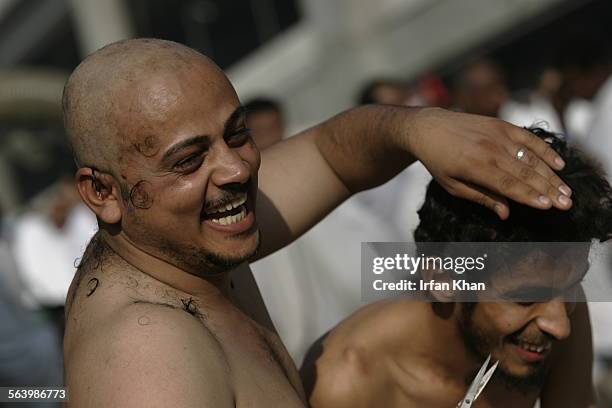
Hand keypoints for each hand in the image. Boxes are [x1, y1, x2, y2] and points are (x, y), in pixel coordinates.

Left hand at [407, 108, 571, 218]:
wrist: (429, 128)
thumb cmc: (438, 161)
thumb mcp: (452, 185)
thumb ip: (481, 197)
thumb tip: (506, 213)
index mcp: (475, 167)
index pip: (509, 185)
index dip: (530, 196)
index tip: (549, 206)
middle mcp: (490, 149)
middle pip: (526, 173)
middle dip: (548, 190)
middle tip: (567, 204)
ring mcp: (497, 135)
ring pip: (531, 158)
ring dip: (551, 175)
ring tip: (566, 190)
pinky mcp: (501, 125)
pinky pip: (528, 139)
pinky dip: (545, 151)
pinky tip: (559, 164)